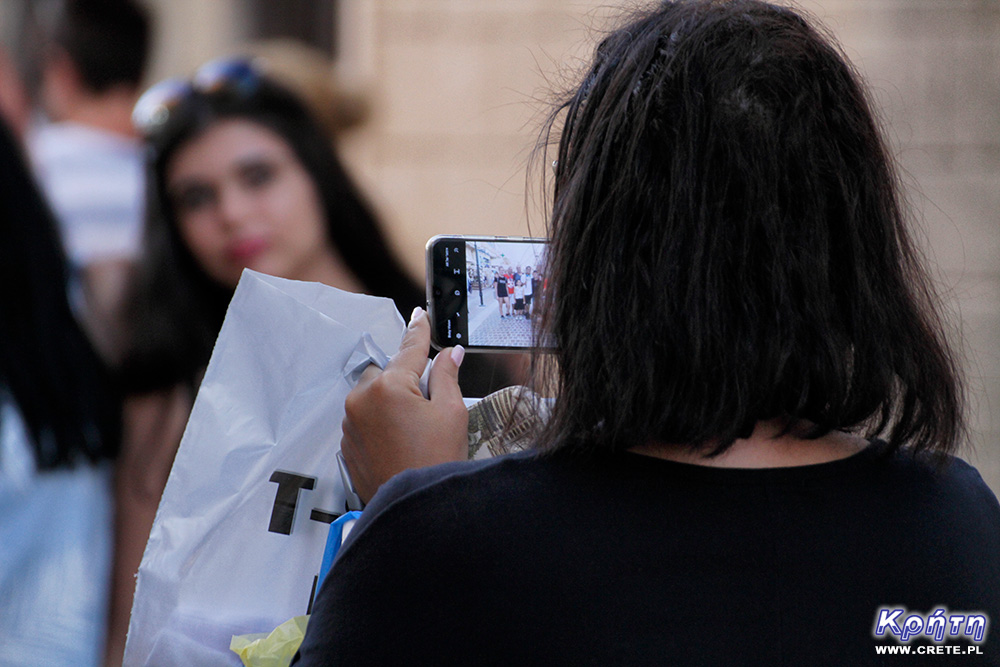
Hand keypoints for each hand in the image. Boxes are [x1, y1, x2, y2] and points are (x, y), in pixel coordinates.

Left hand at [341, 307, 467, 503]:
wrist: (414, 508)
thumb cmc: (436, 461)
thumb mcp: (452, 413)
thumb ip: (447, 376)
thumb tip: (450, 354)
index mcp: (389, 386)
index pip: (409, 349)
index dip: (419, 331)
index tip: (420, 316)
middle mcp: (362, 399)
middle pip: (386, 373)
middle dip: (405, 380)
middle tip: (428, 404)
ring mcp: (350, 422)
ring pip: (373, 396)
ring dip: (391, 402)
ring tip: (415, 431)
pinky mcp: (346, 443)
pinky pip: (364, 419)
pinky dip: (380, 423)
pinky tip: (400, 442)